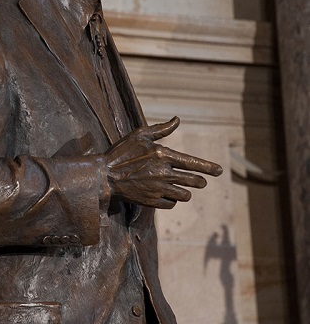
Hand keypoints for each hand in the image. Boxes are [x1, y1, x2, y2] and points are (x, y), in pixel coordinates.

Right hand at [104, 116, 221, 208]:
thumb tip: (177, 119)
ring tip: (181, 187)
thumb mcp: (139, 135)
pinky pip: (172, 204)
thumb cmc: (121, 152)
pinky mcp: (152, 202)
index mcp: (163, 154)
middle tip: (200, 181)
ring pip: (185, 195)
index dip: (208, 167)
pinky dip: (172, 200)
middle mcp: (164, 173)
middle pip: (194, 181)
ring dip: (186, 191)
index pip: (193, 162)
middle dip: (200, 181)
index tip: (219, 171)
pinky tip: (166, 194)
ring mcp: (159, 189)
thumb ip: (161, 129)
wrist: (104, 176)